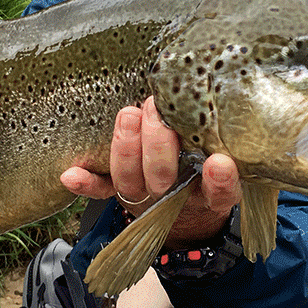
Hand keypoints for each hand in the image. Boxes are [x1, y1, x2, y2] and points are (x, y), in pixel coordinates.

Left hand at [60, 97, 239, 248]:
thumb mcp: (226, 158)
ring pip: (129, 180)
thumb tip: (236, 97)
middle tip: (157, 110)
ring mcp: (144, 195)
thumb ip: (230, 138)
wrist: (187, 210)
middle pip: (163, 178)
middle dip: (157, 145)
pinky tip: (71, 175)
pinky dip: (86, 183)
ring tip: (128, 115)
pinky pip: (100, 190)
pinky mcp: (121, 191)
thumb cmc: (208, 168)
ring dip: (125, 149)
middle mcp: (174, 197)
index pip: (218, 192)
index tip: (219, 163)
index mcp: (208, 194)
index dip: (218, 180)